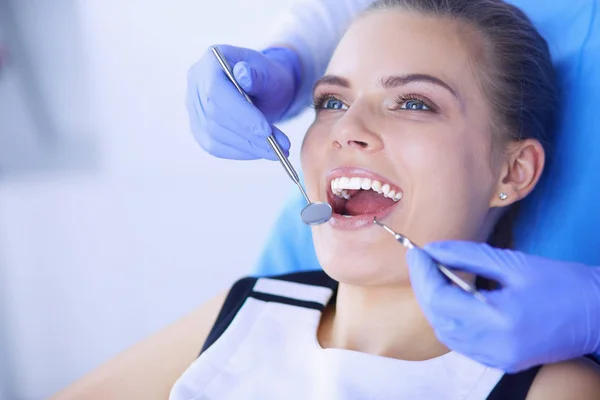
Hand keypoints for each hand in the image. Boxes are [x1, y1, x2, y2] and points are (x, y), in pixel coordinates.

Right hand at [186, 44, 299, 159]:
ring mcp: (194, 106)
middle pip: (215, 116)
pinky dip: (240, 152)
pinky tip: (260, 152)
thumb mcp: (271, 72)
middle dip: (249, 135)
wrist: (263, 88)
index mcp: (211, 60)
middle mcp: (196, 82)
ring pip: (215, 135)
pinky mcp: (198, 127)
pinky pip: (215, 147)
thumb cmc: (268, 77)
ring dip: (248, 147)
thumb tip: (243, 73)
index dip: (240, 114)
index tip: (266, 131)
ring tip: (277, 150)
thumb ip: (258, 74)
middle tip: (280, 147)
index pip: (216, 91)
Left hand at [406, 241, 599, 371]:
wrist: (599, 313)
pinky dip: (449, 320)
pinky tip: (450, 298)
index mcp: (500, 320)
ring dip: (433, 304)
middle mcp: (495, 346)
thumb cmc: (563, 282)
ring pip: (446, 334)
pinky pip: (462, 343)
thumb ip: (466, 255)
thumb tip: (432, 250)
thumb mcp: (512, 262)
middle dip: (424, 288)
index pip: (441, 301)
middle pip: (439, 319)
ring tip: (432, 275)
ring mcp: (498, 358)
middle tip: (420, 261)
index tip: (416, 252)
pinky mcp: (502, 361)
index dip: (423, 275)